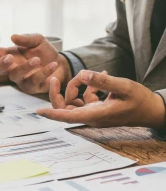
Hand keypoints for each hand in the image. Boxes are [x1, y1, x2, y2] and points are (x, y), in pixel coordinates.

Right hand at [0, 34, 71, 93]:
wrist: (61, 64)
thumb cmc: (44, 52)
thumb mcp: (37, 40)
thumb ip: (26, 38)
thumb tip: (13, 36)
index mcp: (11, 56)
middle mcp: (13, 69)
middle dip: (1, 64)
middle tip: (9, 57)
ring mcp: (21, 79)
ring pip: (16, 76)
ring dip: (25, 67)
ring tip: (37, 60)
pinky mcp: (32, 87)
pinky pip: (35, 80)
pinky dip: (44, 72)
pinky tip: (52, 64)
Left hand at [37, 70, 165, 127]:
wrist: (152, 111)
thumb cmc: (140, 101)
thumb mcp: (124, 87)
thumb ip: (103, 81)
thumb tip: (83, 74)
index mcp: (96, 114)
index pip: (68, 116)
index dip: (52, 114)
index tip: (38, 111)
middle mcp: (91, 116)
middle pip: (65, 108)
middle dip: (58, 93)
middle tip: (56, 78)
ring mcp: (93, 114)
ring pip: (73, 103)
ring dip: (75, 88)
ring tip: (87, 76)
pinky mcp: (97, 110)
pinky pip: (84, 100)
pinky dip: (87, 89)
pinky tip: (100, 77)